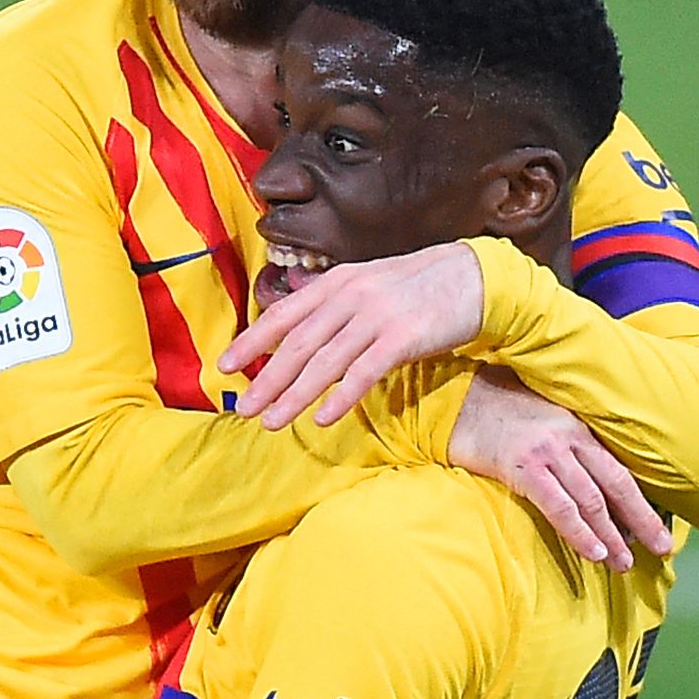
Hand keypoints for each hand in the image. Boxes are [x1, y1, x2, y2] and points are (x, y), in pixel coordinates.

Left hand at [220, 241, 484, 427]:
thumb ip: (329, 309)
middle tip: (245, 408)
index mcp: (335, 284)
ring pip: (325, 362)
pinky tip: (323, 418)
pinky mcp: (405, 337)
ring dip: (295, 395)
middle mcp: (351, 297)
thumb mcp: (365, 286)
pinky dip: (342, 396)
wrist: (473, 277)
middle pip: (298, 344)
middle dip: (267, 379)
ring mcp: (377, 316)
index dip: (252, 342)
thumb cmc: (413, 288)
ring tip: (272, 422)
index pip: (282, 315)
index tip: (226, 367)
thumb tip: (290, 338)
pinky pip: (365, 372)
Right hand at [449, 371, 673, 569]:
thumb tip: (578, 475)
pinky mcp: (523, 467)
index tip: (656, 529)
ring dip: (610, 536)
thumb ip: (562, 441)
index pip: (618, 471)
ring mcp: (548, 452)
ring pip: (591, 501)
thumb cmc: (491, 410)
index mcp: (578, 428)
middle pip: (616, 486)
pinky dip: (579, 531)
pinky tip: (593, 552)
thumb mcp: (539, 418)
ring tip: (624, 563)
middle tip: (662, 550)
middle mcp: (570, 438)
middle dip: (641, 521)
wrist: (454, 398)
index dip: (640, 503)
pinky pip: (559, 506)